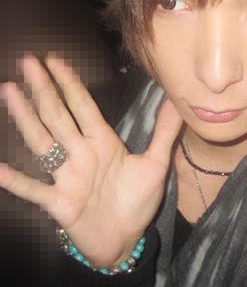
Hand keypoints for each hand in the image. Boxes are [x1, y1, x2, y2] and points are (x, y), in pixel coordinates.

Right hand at [0, 54, 181, 266]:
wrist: (127, 239)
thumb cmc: (137, 200)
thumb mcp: (155, 163)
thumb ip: (163, 132)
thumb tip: (177, 102)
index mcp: (101, 141)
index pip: (82, 105)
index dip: (70, 82)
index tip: (56, 60)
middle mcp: (80, 153)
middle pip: (58, 114)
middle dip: (44, 88)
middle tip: (28, 61)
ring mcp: (67, 176)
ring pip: (42, 141)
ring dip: (25, 118)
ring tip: (9, 91)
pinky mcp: (60, 203)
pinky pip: (35, 191)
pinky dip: (17, 182)